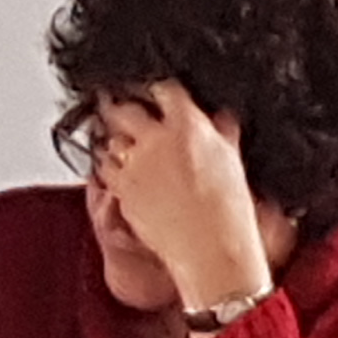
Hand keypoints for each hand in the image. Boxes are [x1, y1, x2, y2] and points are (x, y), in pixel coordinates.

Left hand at [96, 83, 274, 316]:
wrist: (212, 251)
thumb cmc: (228, 213)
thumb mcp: (232, 162)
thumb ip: (221, 134)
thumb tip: (219, 119)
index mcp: (188, 126)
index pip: (163, 88)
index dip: (155, 86)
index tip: (151, 90)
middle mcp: (156, 140)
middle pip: (124, 108)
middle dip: (119, 105)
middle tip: (117, 104)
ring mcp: (135, 165)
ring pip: (111, 140)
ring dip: (114, 140)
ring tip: (118, 141)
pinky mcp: (122, 190)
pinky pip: (104, 170)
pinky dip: (108, 168)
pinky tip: (117, 170)